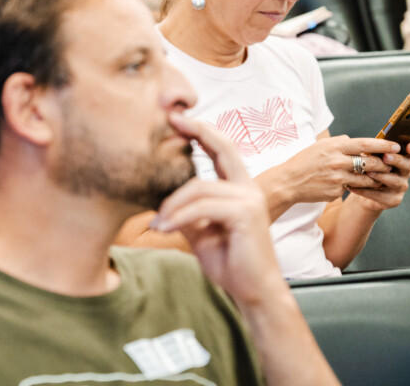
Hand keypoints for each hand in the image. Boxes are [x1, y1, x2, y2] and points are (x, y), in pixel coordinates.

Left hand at [152, 113, 285, 305]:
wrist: (253, 292)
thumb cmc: (230, 263)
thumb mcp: (200, 231)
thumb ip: (186, 211)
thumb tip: (160, 199)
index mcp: (240, 189)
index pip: (222, 151)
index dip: (202, 132)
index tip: (179, 119)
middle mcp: (248, 188)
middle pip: (222, 148)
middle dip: (198, 130)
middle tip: (171, 120)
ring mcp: (249, 199)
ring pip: (199, 187)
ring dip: (172, 205)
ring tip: (156, 223)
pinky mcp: (245, 214)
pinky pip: (202, 207)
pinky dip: (179, 217)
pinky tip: (163, 228)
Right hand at [257, 135, 402, 218]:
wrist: (288, 182)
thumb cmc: (304, 162)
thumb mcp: (319, 146)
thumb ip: (339, 143)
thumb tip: (356, 141)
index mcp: (334, 147)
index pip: (365, 143)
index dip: (383, 145)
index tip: (396, 146)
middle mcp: (337, 161)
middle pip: (370, 162)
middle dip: (384, 164)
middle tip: (391, 164)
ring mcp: (338, 178)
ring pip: (366, 178)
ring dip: (376, 178)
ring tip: (381, 178)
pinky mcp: (336, 191)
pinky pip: (352, 188)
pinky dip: (356, 187)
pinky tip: (355, 186)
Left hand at [347, 142, 409, 211]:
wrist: (362, 189)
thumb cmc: (368, 167)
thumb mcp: (370, 156)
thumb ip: (373, 149)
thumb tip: (366, 142)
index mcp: (402, 158)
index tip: (409, 147)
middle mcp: (405, 172)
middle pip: (406, 165)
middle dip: (396, 160)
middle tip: (385, 157)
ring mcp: (401, 186)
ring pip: (394, 181)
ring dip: (381, 176)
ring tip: (367, 172)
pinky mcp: (393, 200)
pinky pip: (380, 195)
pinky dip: (365, 190)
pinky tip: (353, 186)